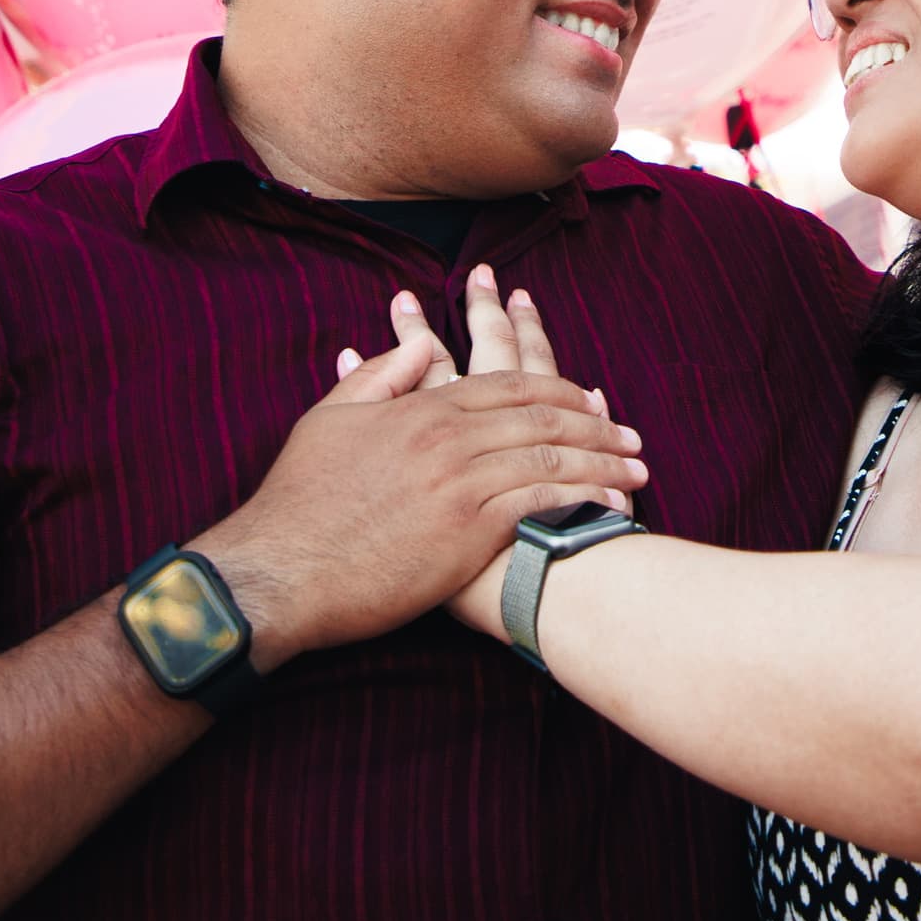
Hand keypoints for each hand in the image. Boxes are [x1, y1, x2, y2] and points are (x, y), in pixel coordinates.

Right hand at [196, 307, 646, 667]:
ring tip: (638, 469)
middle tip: (632, 433)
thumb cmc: (300, 502)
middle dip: (595, 423)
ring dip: (602, 461)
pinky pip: (542, 506)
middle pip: (543, 417)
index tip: (590, 396)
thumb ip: (377, 378)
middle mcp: (450, 438)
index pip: (507, 382)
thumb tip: (412, 346)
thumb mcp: (329, 421)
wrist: (283, 573)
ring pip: (552, 459)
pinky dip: (584, 500)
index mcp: (422, 408)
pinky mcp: (469, 531)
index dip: (556, 387)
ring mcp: (462, 483)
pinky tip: (610, 506)